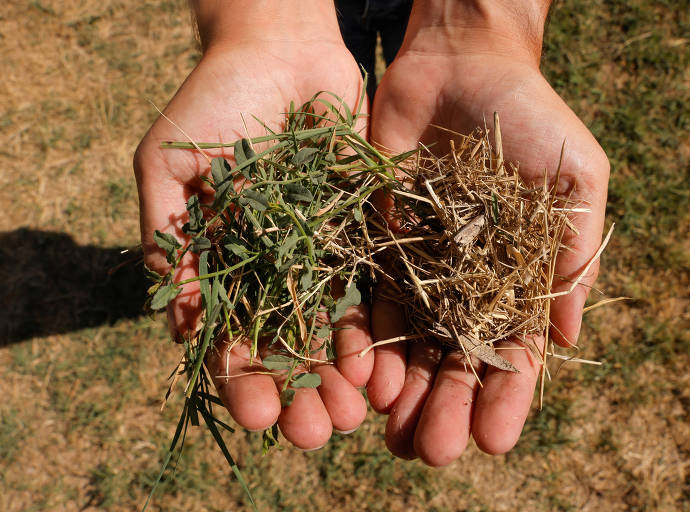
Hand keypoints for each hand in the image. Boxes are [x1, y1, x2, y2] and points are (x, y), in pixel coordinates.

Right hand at [134, 2, 372, 449]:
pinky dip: (377, 329)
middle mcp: (274, 270)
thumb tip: (176, 324)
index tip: (257, 415)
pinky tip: (386, 366)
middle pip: (287, 345)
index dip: (242, 379)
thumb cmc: (211, 100)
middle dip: (298, 392)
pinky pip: (372, 287)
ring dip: (340, 375)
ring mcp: (321, 255)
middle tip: (314, 434)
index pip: (230, 336)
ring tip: (354, 414)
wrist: (279, 49)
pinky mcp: (362, 233)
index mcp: (224, 265)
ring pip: (332, 328)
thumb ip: (167, 238)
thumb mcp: (168, 164)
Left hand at [366, 0, 609, 464]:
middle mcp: (467, 284)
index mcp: (518, 278)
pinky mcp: (377, 243)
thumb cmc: (534, 115)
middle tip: (431, 451)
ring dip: (400, 388)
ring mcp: (420, 267)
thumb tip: (569, 335)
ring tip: (389, 430)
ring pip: (408, 343)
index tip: (496, 438)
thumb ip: (574, 250)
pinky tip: (357, 374)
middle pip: (454, 360)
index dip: (507, 397)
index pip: (514, 352)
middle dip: (445, 406)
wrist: (464, 64)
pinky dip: (363, 337)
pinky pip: (367, 297)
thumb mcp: (575, 176)